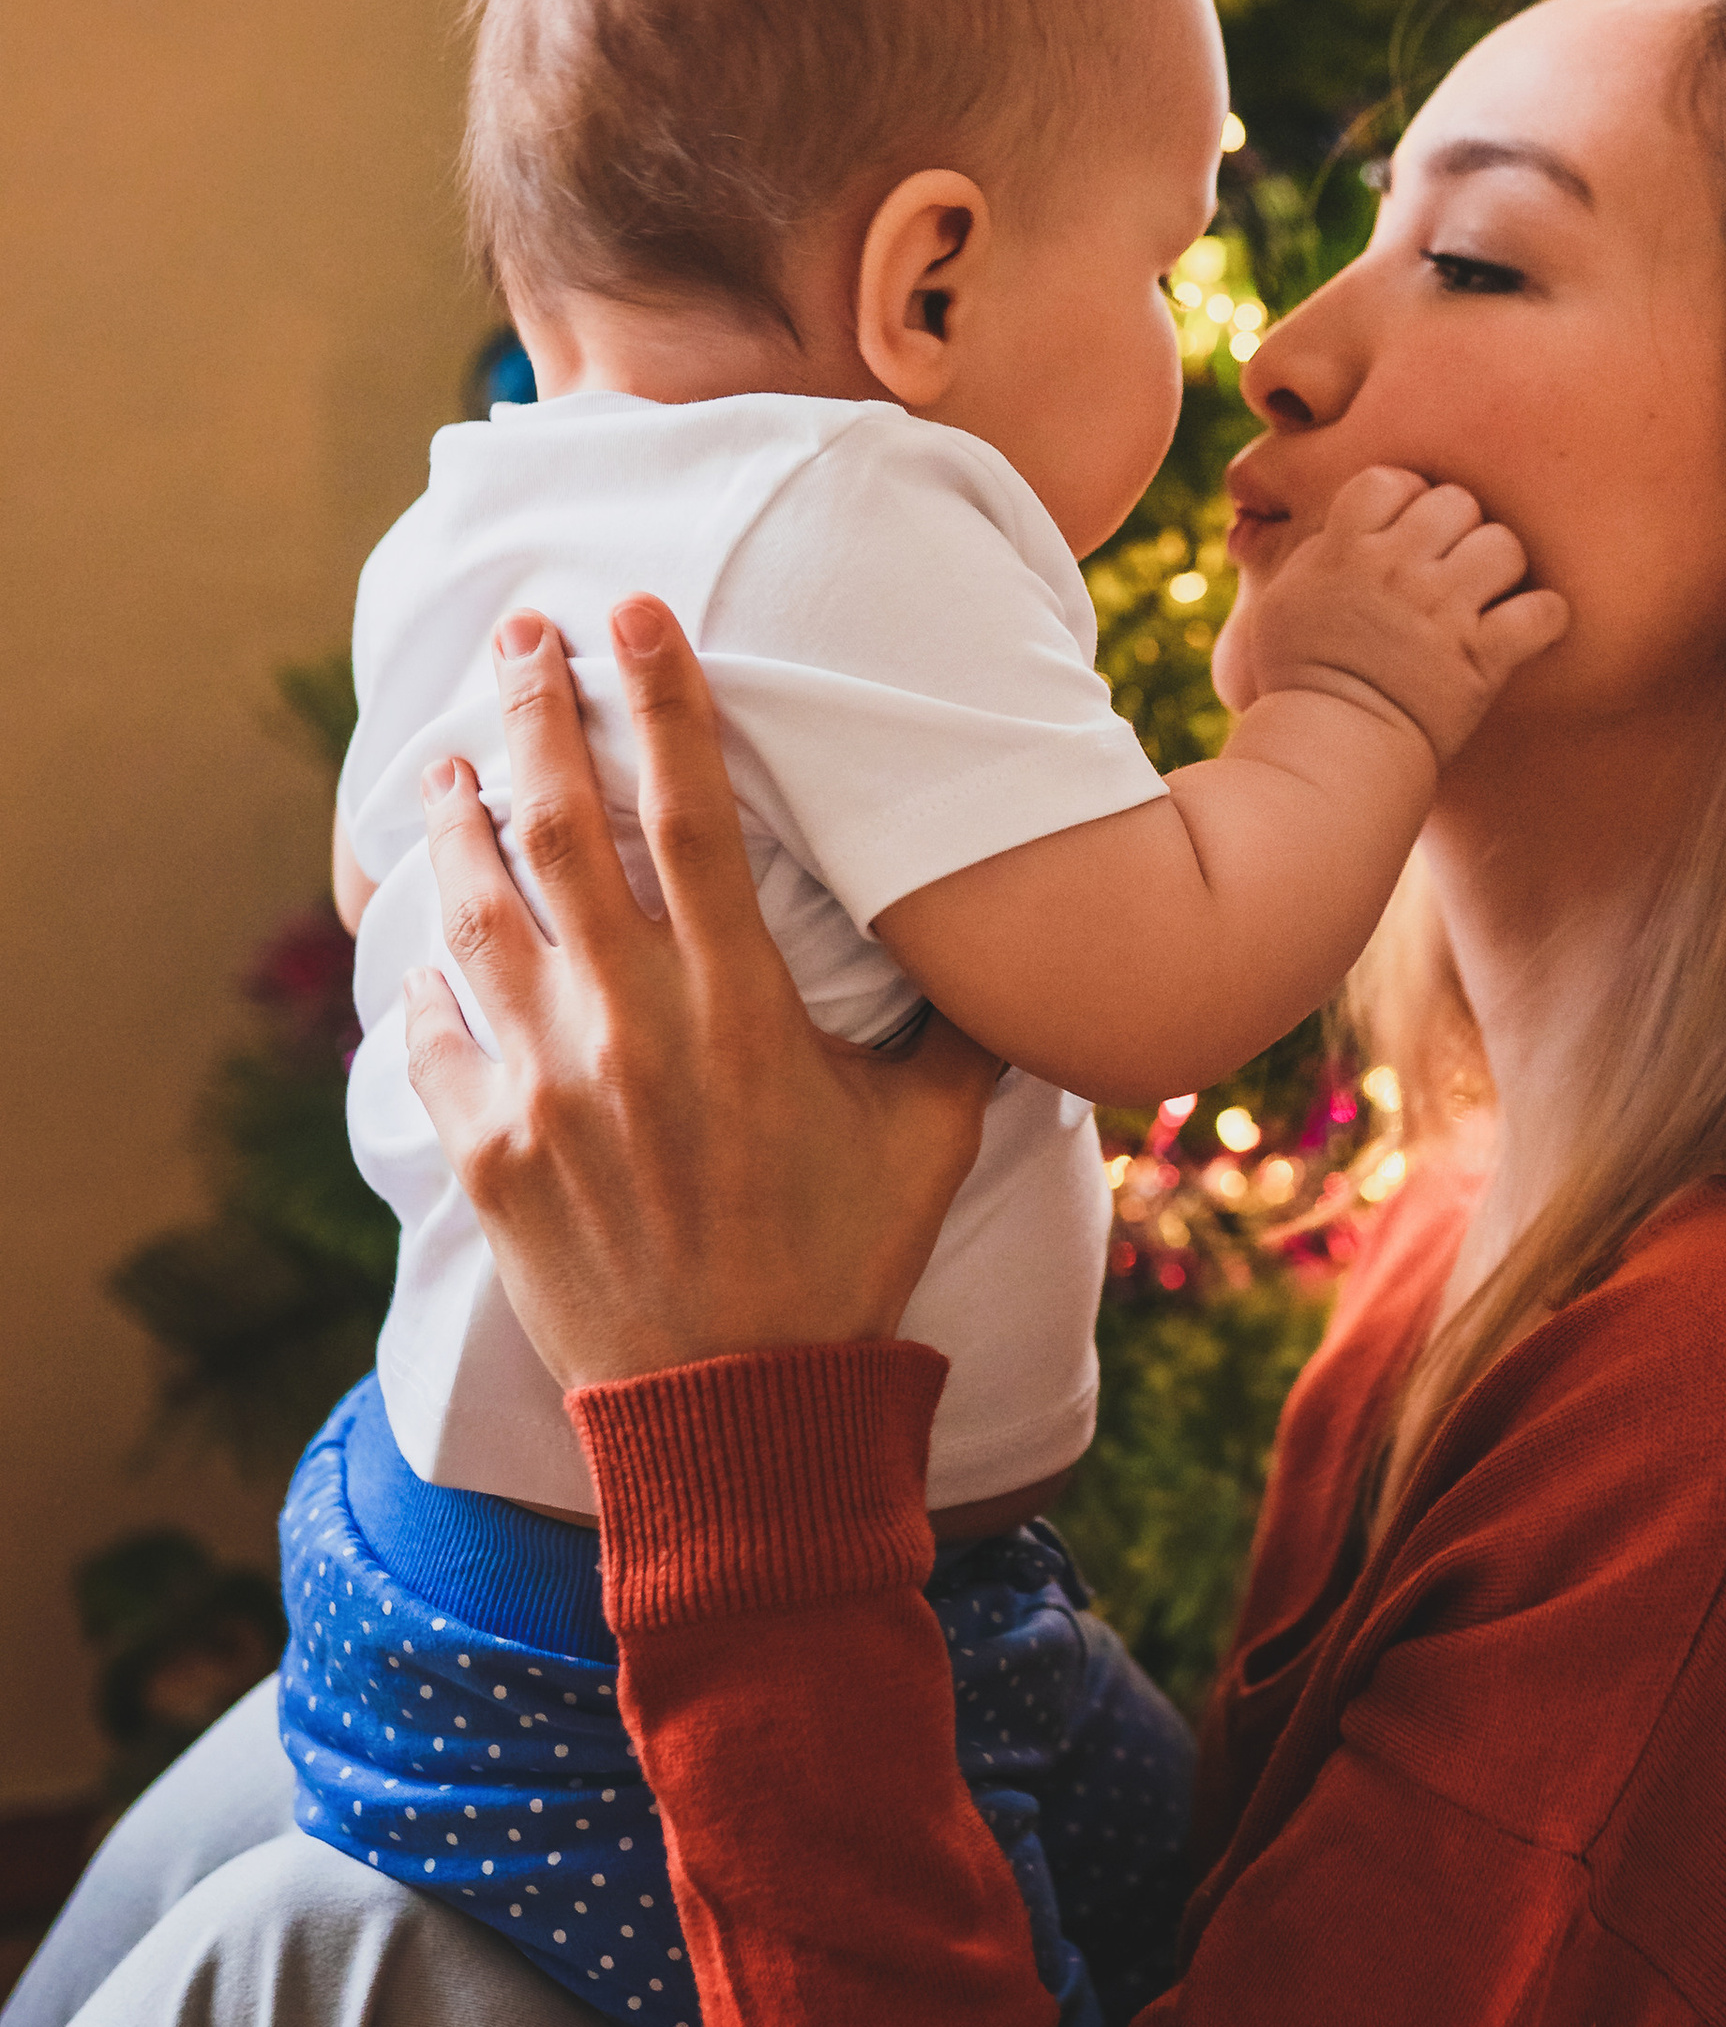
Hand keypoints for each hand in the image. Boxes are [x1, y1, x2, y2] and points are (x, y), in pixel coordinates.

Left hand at [403, 600, 999, 1390]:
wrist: (739, 1414)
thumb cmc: (846, 1268)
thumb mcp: (931, 1138)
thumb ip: (962, 1029)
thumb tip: (1006, 948)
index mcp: (742, 1005)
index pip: (687, 809)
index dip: (658, 697)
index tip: (633, 612)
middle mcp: (633, 1025)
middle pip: (563, 827)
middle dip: (534, 713)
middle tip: (518, 637)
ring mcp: (548, 1089)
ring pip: (478, 913)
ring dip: (457, 821)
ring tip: (445, 761)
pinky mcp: (489, 1155)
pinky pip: (433, 1037)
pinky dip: (422, 977)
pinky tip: (418, 933)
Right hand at [1213, 465, 1568, 763]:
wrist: (1329, 750)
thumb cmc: (1300, 679)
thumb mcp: (1283, 601)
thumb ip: (1316, 553)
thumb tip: (1340, 524)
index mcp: (1345, 550)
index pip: (1391, 481)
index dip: (1407, 498)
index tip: (1408, 532)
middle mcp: (1396, 571)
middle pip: (1456, 502)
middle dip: (1459, 529)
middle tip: (1452, 566)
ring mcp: (1442, 612)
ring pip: (1504, 546)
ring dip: (1503, 567)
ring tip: (1488, 595)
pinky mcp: (1481, 657)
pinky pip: (1541, 612)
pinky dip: (1544, 619)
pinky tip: (1527, 630)